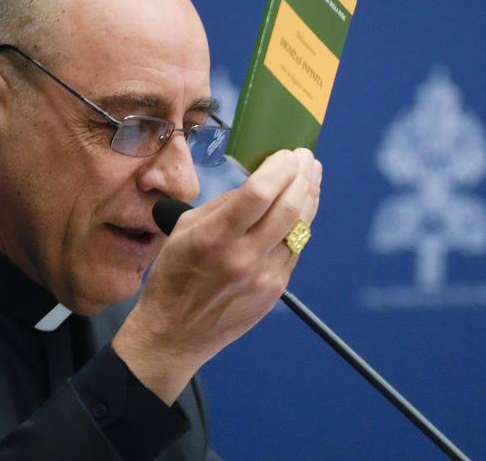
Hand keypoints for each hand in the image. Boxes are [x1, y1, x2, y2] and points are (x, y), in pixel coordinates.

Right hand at [112, 148, 321, 403]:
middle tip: (305, 157)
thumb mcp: (184, 230)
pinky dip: (302, 222)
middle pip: (289, 208)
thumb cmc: (174, 276)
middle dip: (302, 175)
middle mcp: (243, 258)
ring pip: (300, 227)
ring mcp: (263, 277)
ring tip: (311, 174)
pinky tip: (302, 207)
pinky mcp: (275, 291)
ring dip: (310, 195)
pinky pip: (296, 248)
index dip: (279, 168)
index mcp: (214, 238)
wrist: (175, 333)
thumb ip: (223, 205)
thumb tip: (259, 181)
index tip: (286, 153)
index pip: (259, 193)